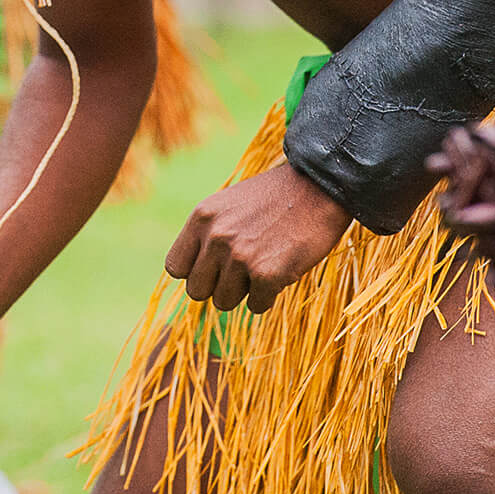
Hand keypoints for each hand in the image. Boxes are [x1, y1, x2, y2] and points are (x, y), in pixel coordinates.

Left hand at [165, 162, 351, 314]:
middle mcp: (215, 237)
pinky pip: (256, 306)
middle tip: (243, 270)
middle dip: (219, 286)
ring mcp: (239, 256)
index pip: (175, 268)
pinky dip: (269, 296)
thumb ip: (209, 235)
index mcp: (202, 218)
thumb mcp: (229, 206)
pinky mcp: (266, 274)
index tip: (214, 268)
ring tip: (264, 263)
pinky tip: (281, 270)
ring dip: (244, 291)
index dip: (196, 272)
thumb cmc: (275, 198)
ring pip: (224, 302)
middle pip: (197, 291)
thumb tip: (195, 276)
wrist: (319, 187)